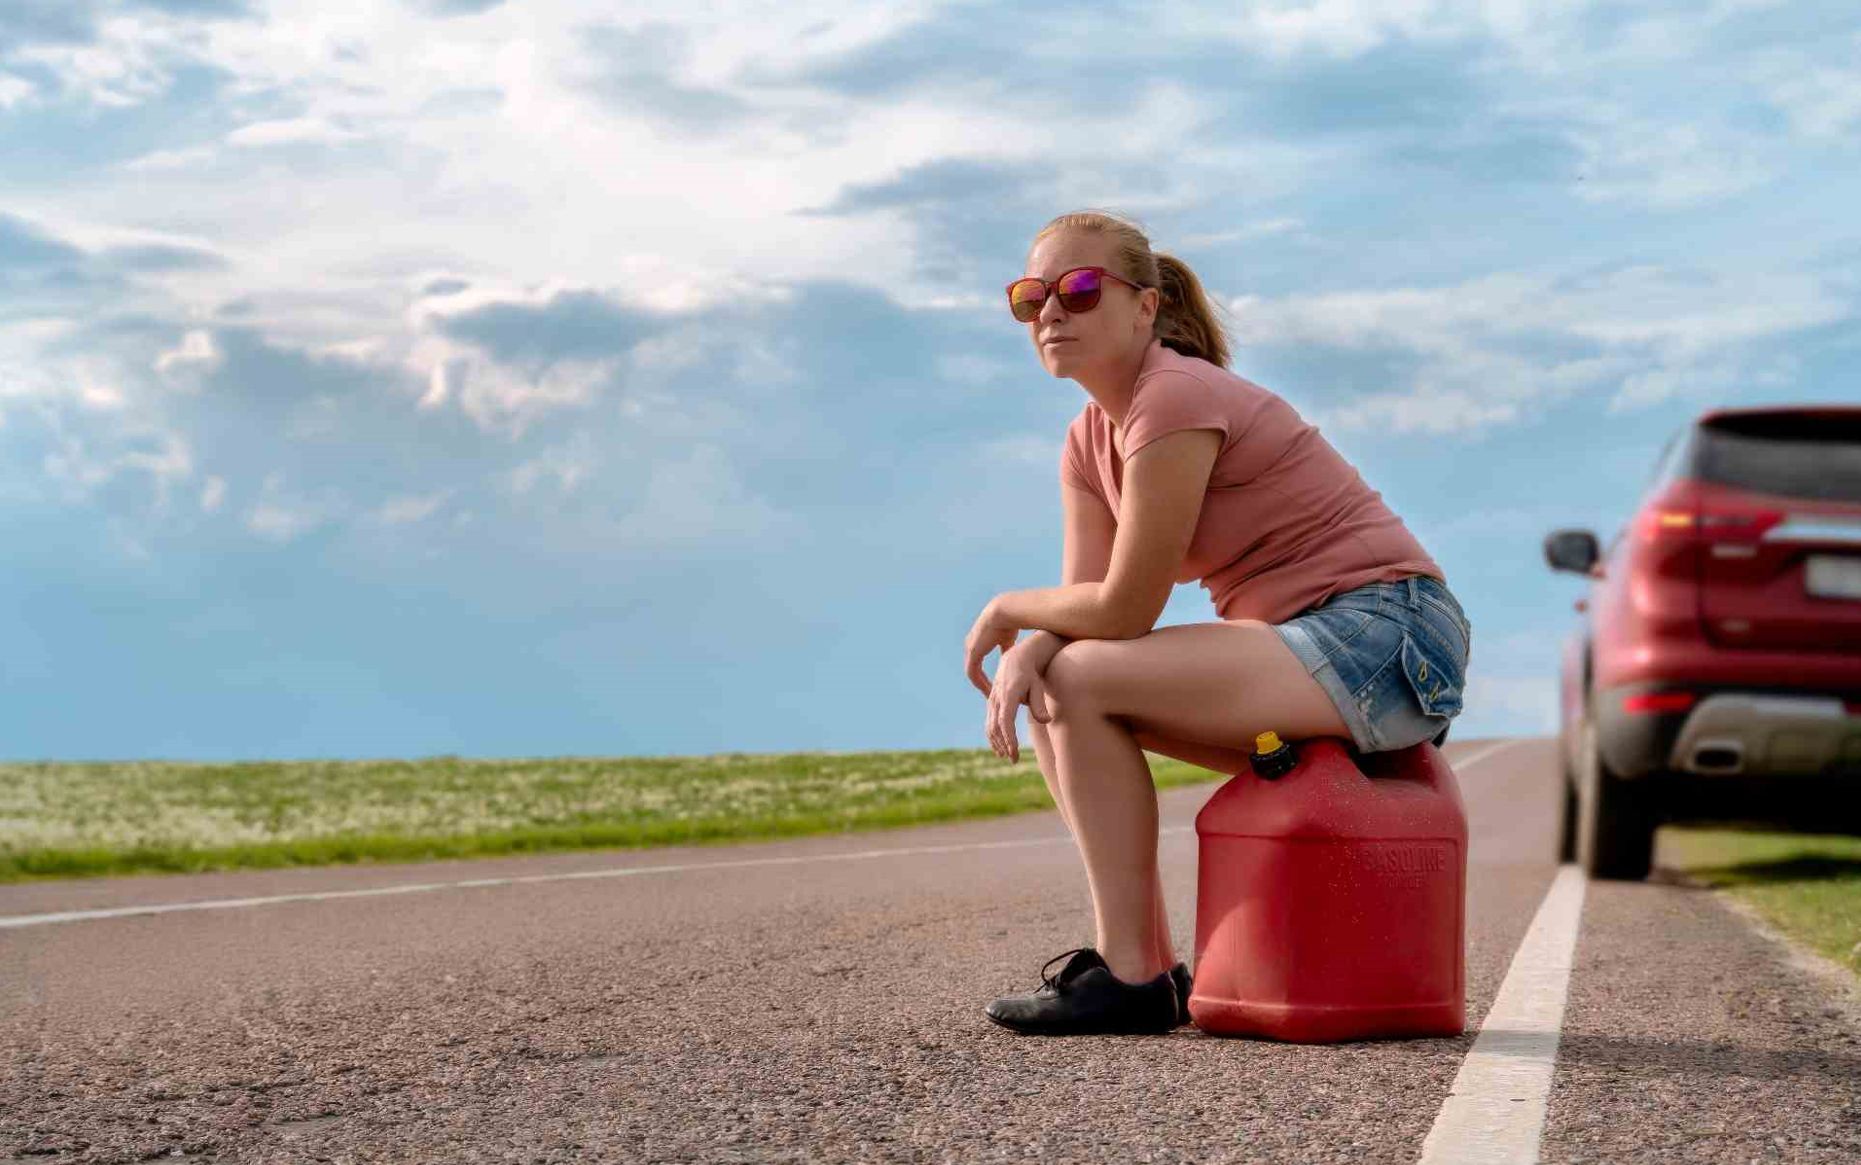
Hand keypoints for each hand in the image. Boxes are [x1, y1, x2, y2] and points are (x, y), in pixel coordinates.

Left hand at [964, 599, 1019, 697]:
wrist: (1005, 612)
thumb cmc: (1010, 622)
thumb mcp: (1009, 640)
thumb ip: (1008, 650)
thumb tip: (1012, 657)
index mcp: (979, 642)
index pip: (978, 662)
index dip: (985, 676)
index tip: (994, 686)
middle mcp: (971, 645)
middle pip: (974, 669)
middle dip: (982, 682)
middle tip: (991, 694)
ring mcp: (970, 648)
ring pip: (972, 673)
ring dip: (981, 685)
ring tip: (991, 696)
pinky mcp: (973, 651)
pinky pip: (973, 672)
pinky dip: (980, 682)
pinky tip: (989, 690)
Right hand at [986, 641, 1052, 762]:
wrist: (1015, 660)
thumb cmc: (1031, 675)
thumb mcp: (1038, 686)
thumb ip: (1040, 704)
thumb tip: (1046, 720)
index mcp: (1009, 694)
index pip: (1005, 720)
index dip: (1009, 738)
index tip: (1015, 752)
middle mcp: (997, 698)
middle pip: (996, 727)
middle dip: (1004, 745)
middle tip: (1014, 760)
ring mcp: (991, 701)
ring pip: (990, 726)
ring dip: (997, 743)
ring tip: (1007, 756)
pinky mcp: (991, 704)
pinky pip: (989, 723)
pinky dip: (993, 737)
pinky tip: (1000, 748)